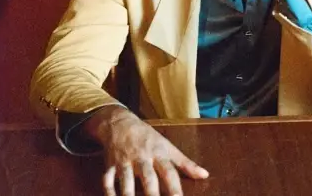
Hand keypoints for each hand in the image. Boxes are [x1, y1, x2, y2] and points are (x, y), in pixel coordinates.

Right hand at [84, 105, 208, 195]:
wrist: (120, 123)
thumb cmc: (148, 138)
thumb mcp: (168, 147)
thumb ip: (186, 163)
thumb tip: (205, 175)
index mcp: (158, 154)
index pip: (169, 172)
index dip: (174, 188)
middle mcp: (142, 158)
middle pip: (148, 178)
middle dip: (152, 194)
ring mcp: (124, 161)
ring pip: (125, 181)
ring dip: (128, 195)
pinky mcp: (109, 165)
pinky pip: (107, 180)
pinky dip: (108, 192)